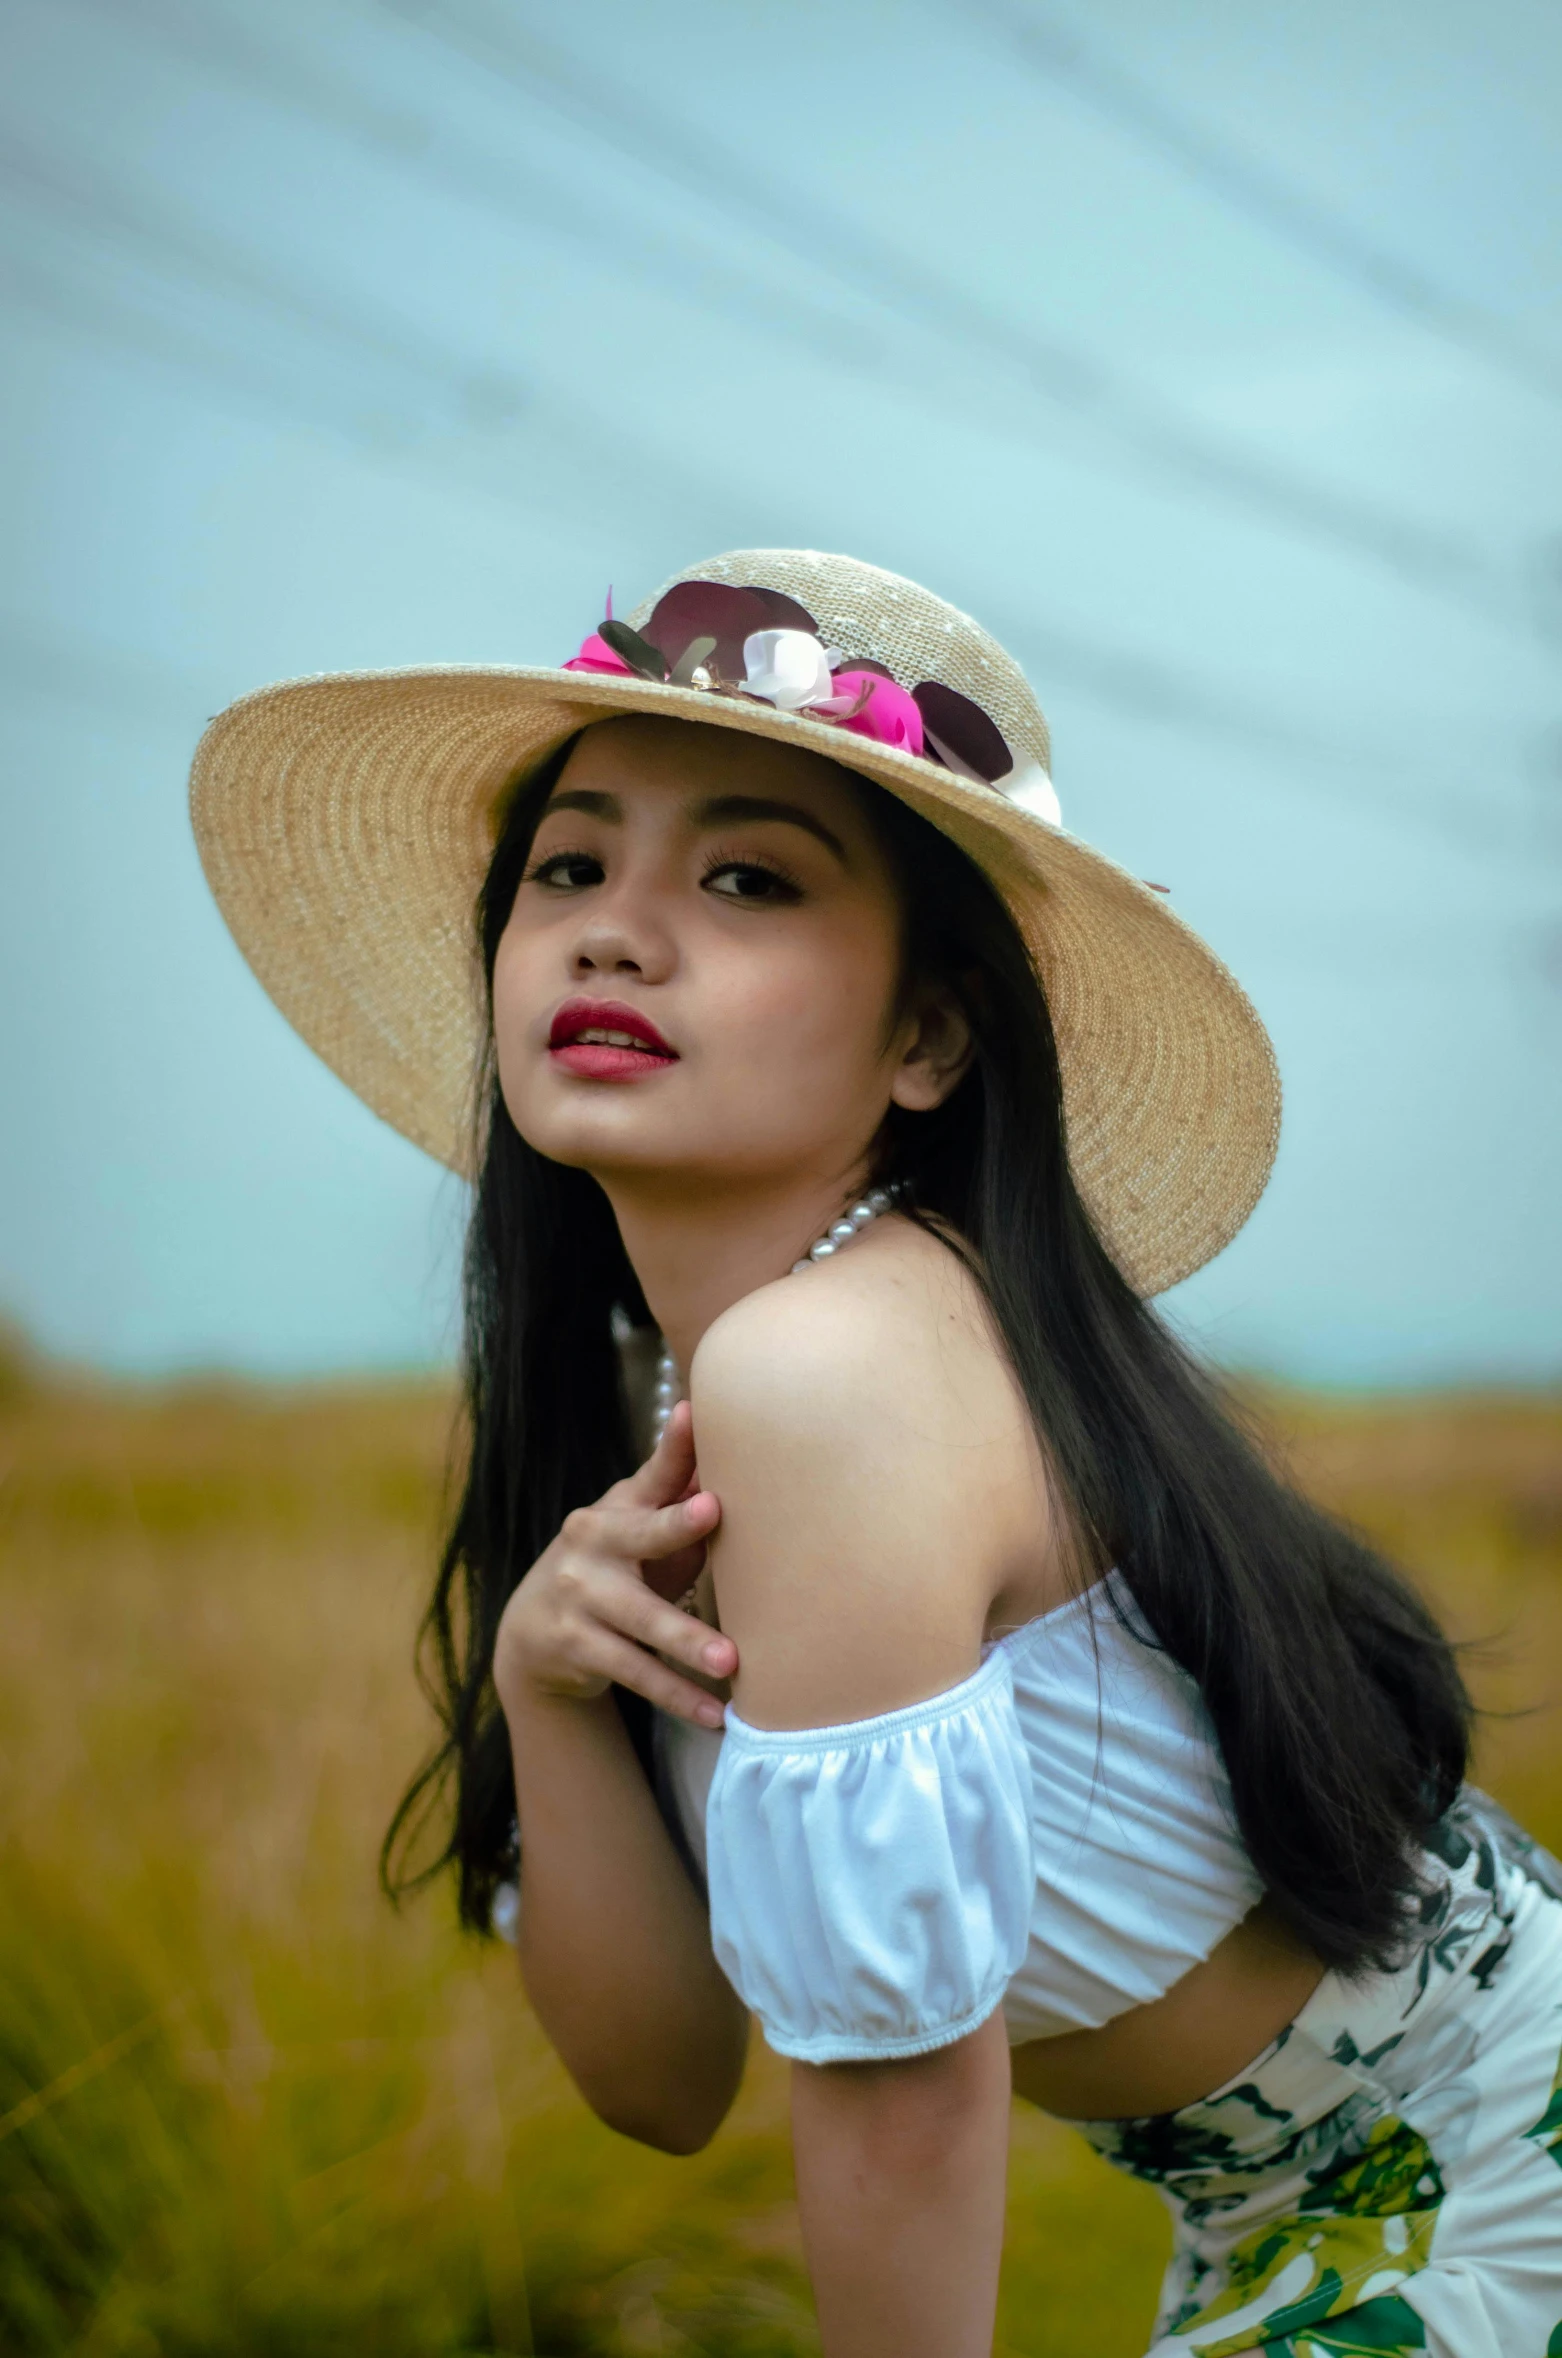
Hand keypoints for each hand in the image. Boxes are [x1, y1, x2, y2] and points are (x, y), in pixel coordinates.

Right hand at [493, 1402, 734, 1729]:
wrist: (530, 1631)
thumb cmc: (609, 1567)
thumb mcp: (633, 1529)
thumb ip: (679, 1501)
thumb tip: (740, 1467)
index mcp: (615, 1510)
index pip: (652, 1477)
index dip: (674, 1453)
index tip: (694, 1421)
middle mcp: (590, 1545)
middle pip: (640, 1537)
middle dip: (676, 1525)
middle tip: (713, 1512)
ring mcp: (579, 1597)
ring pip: (642, 1621)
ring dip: (686, 1643)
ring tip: (730, 1661)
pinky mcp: (576, 1646)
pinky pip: (636, 1673)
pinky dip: (677, 1695)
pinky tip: (713, 1714)